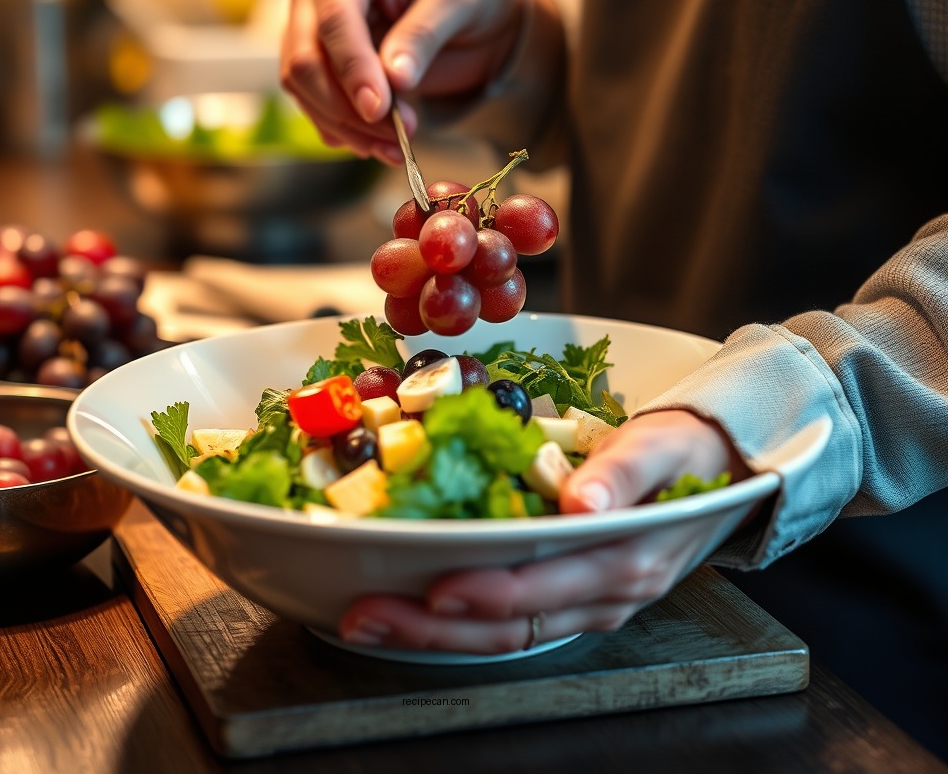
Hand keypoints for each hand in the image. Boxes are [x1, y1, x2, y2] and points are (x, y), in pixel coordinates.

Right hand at [280, 0, 525, 163]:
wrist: (475, 16)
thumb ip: (424, 33)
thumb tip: (394, 77)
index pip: (335, 20)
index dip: (353, 70)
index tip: (379, 110)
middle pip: (306, 60)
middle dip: (348, 108)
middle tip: (398, 137)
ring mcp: (310, 30)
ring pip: (305, 90)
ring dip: (347, 128)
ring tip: (397, 147)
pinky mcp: (319, 67)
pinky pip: (316, 107)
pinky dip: (346, 132)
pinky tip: (382, 144)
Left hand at [338, 410, 753, 653]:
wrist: (718, 474)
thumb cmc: (684, 455)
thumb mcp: (661, 447)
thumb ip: (623, 473)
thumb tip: (582, 503)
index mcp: (626, 558)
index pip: (544, 587)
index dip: (487, 592)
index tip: (433, 588)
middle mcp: (605, 594)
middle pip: (511, 624)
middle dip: (432, 625)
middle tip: (363, 617)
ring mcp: (588, 603)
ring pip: (506, 633)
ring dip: (434, 630)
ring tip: (369, 619)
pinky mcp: (574, 596)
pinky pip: (514, 621)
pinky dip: (461, 619)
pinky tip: (414, 605)